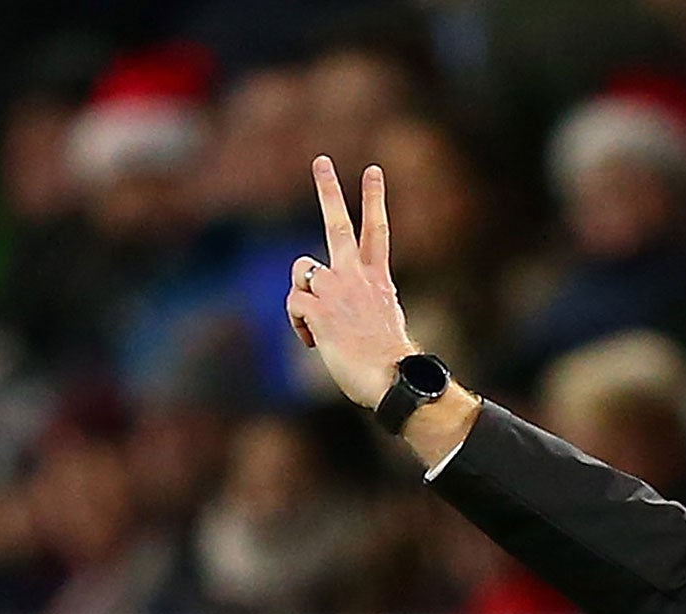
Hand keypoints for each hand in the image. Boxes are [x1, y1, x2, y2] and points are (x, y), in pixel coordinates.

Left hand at [287, 157, 416, 409]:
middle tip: (321, 161)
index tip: (373, 171)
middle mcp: (356, 277)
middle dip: (329, 190)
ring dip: (303, 292)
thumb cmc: (389, 361)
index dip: (374, 198)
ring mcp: (336, 290)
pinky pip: (294, 304)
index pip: (377, 230)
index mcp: (378, 279)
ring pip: (302, 271)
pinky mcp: (317, 309)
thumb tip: (333, 305)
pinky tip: (316, 340)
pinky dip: (300, 324)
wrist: (392, 379)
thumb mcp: (382, 321)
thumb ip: (360, 301)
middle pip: (338, 224)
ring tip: (318, 321)